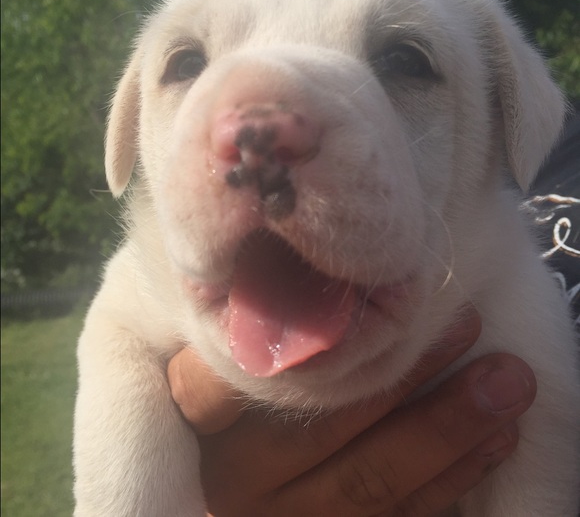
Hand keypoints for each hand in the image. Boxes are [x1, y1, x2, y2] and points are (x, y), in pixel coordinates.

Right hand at [168, 313, 536, 515]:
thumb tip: (298, 269)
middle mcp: (233, 483)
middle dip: (404, 377)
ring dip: (447, 427)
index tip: (378, 291)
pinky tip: (492, 439)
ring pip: (371, 481)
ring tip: (505, 379)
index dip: (314, 336)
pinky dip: (450, 479)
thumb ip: (231, 328)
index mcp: (194, 427)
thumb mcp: (193, 361)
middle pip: (325, 429)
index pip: (239, 380)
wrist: (213, 491)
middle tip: (466, 323)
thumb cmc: (213, 404)